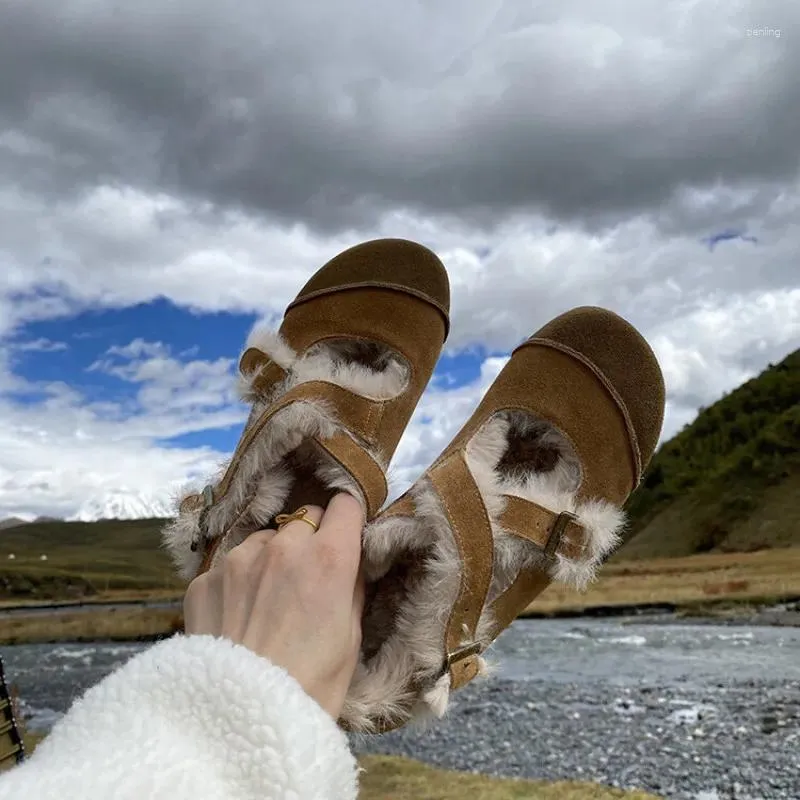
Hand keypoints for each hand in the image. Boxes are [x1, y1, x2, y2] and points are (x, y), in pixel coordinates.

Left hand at [182, 493, 365, 719]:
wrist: (239, 724)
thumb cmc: (310, 687)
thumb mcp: (351, 638)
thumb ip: (351, 587)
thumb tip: (350, 562)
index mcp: (328, 559)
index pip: (344, 505)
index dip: (347, 519)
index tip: (345, 533)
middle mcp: (282, 547)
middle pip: (304, 517)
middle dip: (311, 538)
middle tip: (307, 576)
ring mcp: (238, 560)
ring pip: (264, 539)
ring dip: (271, 557)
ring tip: (267, 602)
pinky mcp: (204, 580)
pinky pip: (229, 566)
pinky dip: (237, 582)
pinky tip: (237, 618)